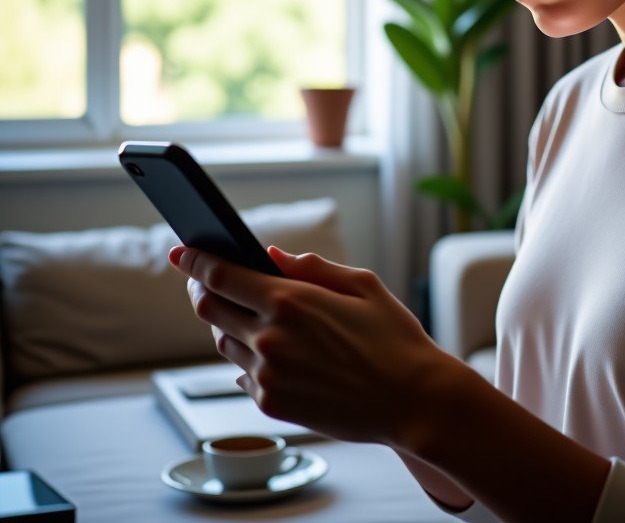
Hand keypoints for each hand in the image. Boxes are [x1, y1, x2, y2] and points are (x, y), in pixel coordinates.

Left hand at [169, 245, 453, 447]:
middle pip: (209, 308)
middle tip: (206, 280)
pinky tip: (275, 352)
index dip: (195, 260)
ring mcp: (267, 375)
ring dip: (228, 324)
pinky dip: (249, 358)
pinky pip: (243, 374)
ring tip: (251, 315)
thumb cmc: (394, 337)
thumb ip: (311, 266)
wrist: (413, 400)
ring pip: (223, 342)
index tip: (181, 250)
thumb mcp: (362, 285)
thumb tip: (270, 256)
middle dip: (201, 288)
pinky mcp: (272, 404)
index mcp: (290, 301)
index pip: (221, 275)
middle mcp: (269, 338)